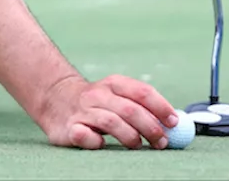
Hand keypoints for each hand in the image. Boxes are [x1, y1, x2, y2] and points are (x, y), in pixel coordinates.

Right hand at [39, 74, 180, 149]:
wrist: (55, 98)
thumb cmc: (97, 102)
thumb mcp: (117, 94)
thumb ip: (141, 105)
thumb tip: (174, 122)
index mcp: (114, 83)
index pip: (142, 92)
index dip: (161, 107)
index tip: (173, 122)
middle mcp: (98, 94)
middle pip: (130, 109)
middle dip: (150, 127)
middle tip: (162, 142)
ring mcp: (82, 111)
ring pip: (111, 122)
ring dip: (130, 137)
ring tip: (138, 145)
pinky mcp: (69, 127)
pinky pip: (85, 136)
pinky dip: (96, 142)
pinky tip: (102, 144)